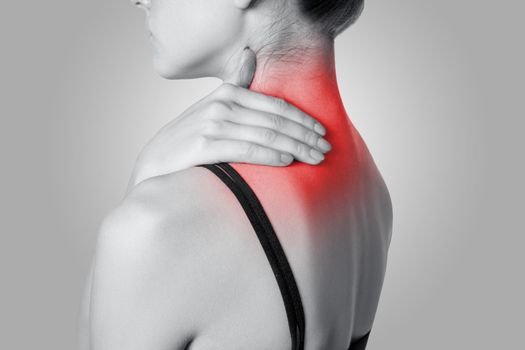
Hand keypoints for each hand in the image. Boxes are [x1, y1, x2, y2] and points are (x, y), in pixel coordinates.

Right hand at [127, 48, 331, 190]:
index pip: (276, 106)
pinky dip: (272, 155)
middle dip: (306, 135)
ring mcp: (213, 124)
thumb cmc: (188, 137)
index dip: (303, 119)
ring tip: (315, 158)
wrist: (155, 162)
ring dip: (297, 147)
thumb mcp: (211, 106)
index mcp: (228, 93)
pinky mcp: (205, 146)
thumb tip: (248, 55)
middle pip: (276, 121)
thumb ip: (234, 83)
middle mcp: (222, 105)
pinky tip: (288, 161)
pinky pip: (248, 150)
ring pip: (268, 135)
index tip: (321, 132)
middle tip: (325, 149)